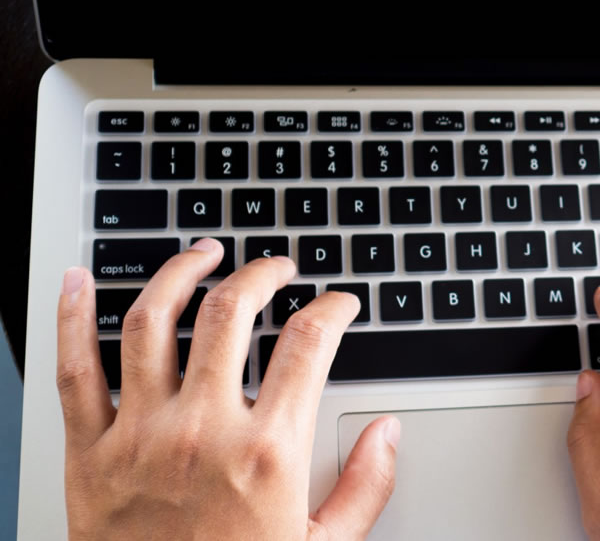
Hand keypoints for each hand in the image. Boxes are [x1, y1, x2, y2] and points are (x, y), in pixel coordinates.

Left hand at [56, 239, 399, 539]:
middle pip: (231, 313)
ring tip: (202, 253)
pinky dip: (71, 318)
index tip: (340, 303)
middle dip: (262, 275)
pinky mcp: (88, 455)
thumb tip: (388, 432)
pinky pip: (74, 370)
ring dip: (179, 272)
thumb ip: (367, 486)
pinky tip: (78, 282)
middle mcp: (203, 431)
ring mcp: (140, 436)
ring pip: (152, 321)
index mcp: (268, 452)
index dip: (333, 307)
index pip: (310, 342)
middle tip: (276, 269)